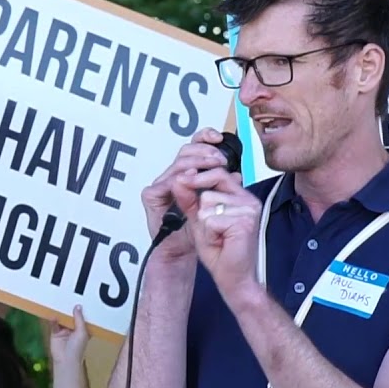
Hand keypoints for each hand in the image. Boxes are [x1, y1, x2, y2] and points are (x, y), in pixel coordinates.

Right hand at [49, 305, 89, 369]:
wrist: (66, 360)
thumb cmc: (78, 348)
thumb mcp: (82, 332)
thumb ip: (79, 319)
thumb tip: (78, 306)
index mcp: (83, 329)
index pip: (82, 317)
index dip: (82, 309)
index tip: (81, 299)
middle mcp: (74, 329)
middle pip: (71, 316)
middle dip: (69, 309)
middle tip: (68, 297)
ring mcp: (64, 330)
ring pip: (62, 318)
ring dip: (61, 313)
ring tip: (59, 303)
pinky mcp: (55, 332)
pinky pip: (54, 324)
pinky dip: (53, 319)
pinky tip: (53, 315)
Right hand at [141, 127, 233, 260]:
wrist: (182, 251)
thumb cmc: (195, 230)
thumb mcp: (215, 205)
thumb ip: (223, 189)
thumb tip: (237, 173)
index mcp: (187, 174)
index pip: (194, 148)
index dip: (204, 137)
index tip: (219, 137)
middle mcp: (172, 176)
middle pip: (186, 151)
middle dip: (205, 151)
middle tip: (219, 159)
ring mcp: (160, 185)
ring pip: (178, 164)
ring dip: (196, 162)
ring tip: (212, 167)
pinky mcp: (151, 195)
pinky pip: (166, 183)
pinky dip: (179, 179)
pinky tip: (191, 179)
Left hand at [173, 163, 262, 300]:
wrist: (234, 278)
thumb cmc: (222, 253)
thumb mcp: (200, 221)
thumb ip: (189, 200)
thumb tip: (179, 180)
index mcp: (241, 198)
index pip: (217, 174)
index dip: (197, 178)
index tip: (181, 181)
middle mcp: (248, 201)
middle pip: (209, 189)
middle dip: (201, 210)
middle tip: (212, 230)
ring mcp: (248, 210)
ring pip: (207, 205)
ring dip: (205, 226)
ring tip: (218, 237)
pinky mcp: (244, 222)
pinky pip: (211, 220)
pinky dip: (210, 234)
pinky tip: (221, 243)